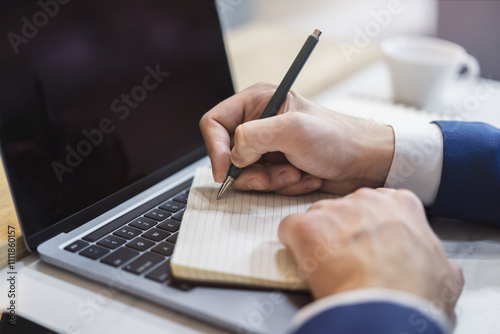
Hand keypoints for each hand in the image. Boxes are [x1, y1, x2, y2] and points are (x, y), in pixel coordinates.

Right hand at [199, 83, 394, 194]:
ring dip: (272, 180)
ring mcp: (267, 147)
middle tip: (276, 174)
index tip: (225, 170)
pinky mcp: (276, 166)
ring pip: (246, 173)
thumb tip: (233, 155)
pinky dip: (284, 185)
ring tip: (297, 173)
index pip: (215, 122)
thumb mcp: (293, 131)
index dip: (215, 147)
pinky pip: (264, 184)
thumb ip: (254, 136)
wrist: (364, 162)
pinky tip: (305, 176)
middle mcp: (259, 123)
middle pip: (229, 154)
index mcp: (257, 102)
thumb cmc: (337, 138)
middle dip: (252, 170)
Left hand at [278, 188, 463, 316]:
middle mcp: (366, 199)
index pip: (377, 205)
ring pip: (317, 217)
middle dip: (342, 230)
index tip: (367, 243)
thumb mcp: (443, 274)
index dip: (368, 226)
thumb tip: (436, 265)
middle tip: (346, 258)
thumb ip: (434, 258)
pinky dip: (293, 243)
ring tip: (327, 265)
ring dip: (318, 238)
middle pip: (344, 209)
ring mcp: (335, 210)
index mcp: (401, 204)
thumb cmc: (414, 294)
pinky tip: (305, 260)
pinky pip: (290, 228)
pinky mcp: (307, 226)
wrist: (386, 309)